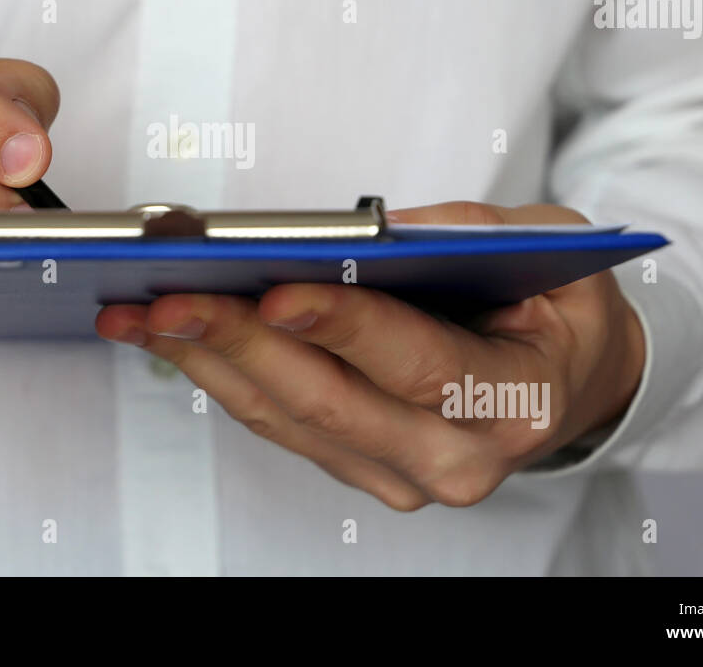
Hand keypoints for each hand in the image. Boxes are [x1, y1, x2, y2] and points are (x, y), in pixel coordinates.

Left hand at [96, 201, 645, 510]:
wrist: (564, 383)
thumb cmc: (558, 310)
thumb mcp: (552, 248)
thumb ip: (473, 232)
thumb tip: (372, 229)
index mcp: (511, 402)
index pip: (416, 365)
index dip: (343, 327)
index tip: (274, 290)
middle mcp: (452, 457)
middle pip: (327, 402)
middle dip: (239, 343)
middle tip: (168, 297)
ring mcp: (400, 473)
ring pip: (284, 417)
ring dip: (205, 361)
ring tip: (139, 310)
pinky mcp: (358, 468)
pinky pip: (277, 422)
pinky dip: (220, 375)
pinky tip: (173, 335)